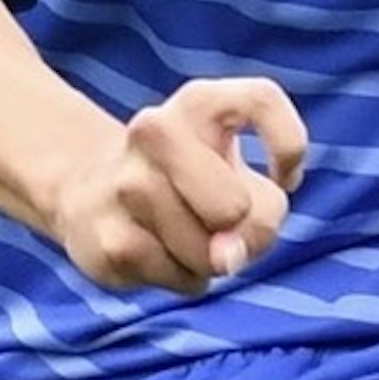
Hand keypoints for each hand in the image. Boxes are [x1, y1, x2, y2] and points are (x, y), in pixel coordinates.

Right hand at [43, 75, 310, 294]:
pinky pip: (183, 280)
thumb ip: (261, 209)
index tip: (284, 177)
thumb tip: (226, 257)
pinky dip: (188, 278)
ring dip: (212, 259)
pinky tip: (164, 255)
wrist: (90, 195)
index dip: (288, 146)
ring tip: (186, 236)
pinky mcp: (111, 241)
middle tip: (224, 220)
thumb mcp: (236, 175)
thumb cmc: (187, 182)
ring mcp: (126, 186)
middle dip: (243, 229)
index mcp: (196, 103)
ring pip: (209, 254)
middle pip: (234, 206)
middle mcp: (154, 131)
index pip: (260, 100)